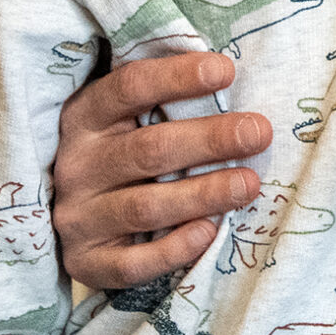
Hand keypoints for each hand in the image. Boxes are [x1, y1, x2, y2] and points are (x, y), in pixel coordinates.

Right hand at [50, 49, 273, 289]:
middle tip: (258, 132)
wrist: (77, 223)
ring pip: (145, 207)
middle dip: (209, 139)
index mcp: (85, 117)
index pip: (129, 87)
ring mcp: (77, 217)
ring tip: (249, 184)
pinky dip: (173, 248)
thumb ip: (166, 104)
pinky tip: (208, 232)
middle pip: (148, 149)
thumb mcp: (128, 121)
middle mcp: (77, 166)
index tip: (226, 71)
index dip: (177, 77)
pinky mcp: (85, 262)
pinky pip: (132, 263)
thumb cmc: (124, 156)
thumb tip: (231, 77)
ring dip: (203, 194)